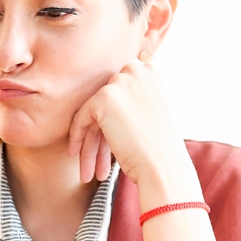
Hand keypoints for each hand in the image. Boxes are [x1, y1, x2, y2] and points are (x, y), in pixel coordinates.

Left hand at [66, 59, 203, 208]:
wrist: (165, 167)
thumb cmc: (163, 149)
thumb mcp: (154, 114)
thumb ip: (135, 102)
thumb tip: (111, 107)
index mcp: (152, 73)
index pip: (123, 94)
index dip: (115, 119)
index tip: (109, 140)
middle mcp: (137, 72)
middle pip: (108, 102)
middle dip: (100, 132)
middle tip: (96, 159)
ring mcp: (120, 83)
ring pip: (95, 111)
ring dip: (89, 141)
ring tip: (86, 168)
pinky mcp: (104, 97)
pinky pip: (82, 116)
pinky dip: (78, 135)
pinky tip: (76, 154)